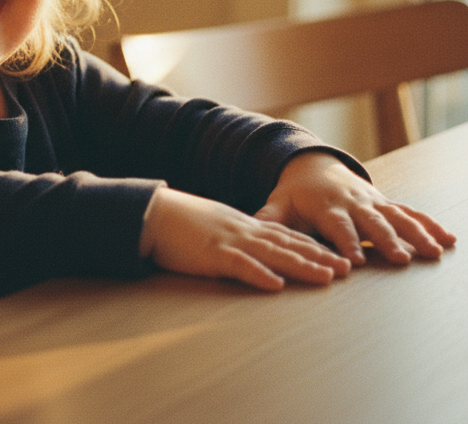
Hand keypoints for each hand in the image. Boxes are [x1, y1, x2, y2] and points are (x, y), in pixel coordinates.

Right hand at [138, 186, 351, 291]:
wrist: (152, 212)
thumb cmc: (179, 221)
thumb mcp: (213, 225)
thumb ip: (234, 236)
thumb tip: (251, 249)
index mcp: (242, 225)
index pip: (284, 236)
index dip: (311, 247)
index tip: (335, 256)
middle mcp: (242, 230)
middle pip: (286, 244)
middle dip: (318, 256)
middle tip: (346, 268)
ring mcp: (228, 240)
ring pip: (272, 254)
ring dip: (300, 265)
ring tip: (326, 277)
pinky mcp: (211, 253)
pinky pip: (239, 265)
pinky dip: (259, 275)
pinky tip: (276, 285)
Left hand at [255, 152, 456, 265]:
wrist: (313, 166)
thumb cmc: (295, 194)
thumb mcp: (279, 203)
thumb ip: (270, 217)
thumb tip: (251, 227)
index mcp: (326, 205)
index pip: (337, 225)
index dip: (346, 242)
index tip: (355, 262)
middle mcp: (353, 203)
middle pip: (371, 222)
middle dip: (386, 240)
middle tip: (400, 259)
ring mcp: (372, 202)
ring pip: (397, 217)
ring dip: (415, 233)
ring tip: (434, 252)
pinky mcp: (385, 203)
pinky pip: (410, 212)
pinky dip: (429, 224)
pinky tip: (449, 239)